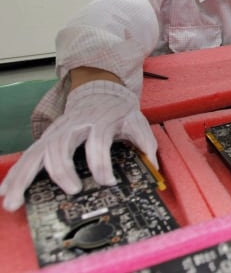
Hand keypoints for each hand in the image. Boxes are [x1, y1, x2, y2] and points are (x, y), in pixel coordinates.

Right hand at [0, 80, 156, 211]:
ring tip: (14, 202)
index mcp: (99, 121)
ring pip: (37, 152)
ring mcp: (56, 132)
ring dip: (24, 177)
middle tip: (73, 191)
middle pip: (61, 145)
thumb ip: (145, 142)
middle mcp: (74, 125)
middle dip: (63, 170)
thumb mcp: (137, 121)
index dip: (102, 162)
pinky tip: (5, 190)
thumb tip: (153, 166)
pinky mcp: (46, 138)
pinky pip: (28, 156)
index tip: (109, 182)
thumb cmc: (118, 111)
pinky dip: (15, 173)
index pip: (98, 141)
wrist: (101, 90)